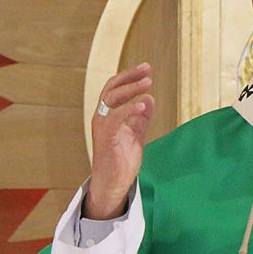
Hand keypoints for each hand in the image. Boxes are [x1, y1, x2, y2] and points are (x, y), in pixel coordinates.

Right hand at [84, 63, 155, 219]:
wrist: (112, 184)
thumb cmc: (121, 161)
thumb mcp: (135, 135)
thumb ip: (141, 118)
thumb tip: (150, 99)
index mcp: (108, 115)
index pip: (115, 88)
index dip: (129, 77)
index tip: (146, 69)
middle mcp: (102, 117)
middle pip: (112, 88)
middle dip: (130, 77)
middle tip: (147, 69)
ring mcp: (102, 127)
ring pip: (111, 99)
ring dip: (130, 89)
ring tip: (148, 83)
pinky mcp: (105, 139)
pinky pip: (114, 118)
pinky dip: (128, 109)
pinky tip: (143, 105)